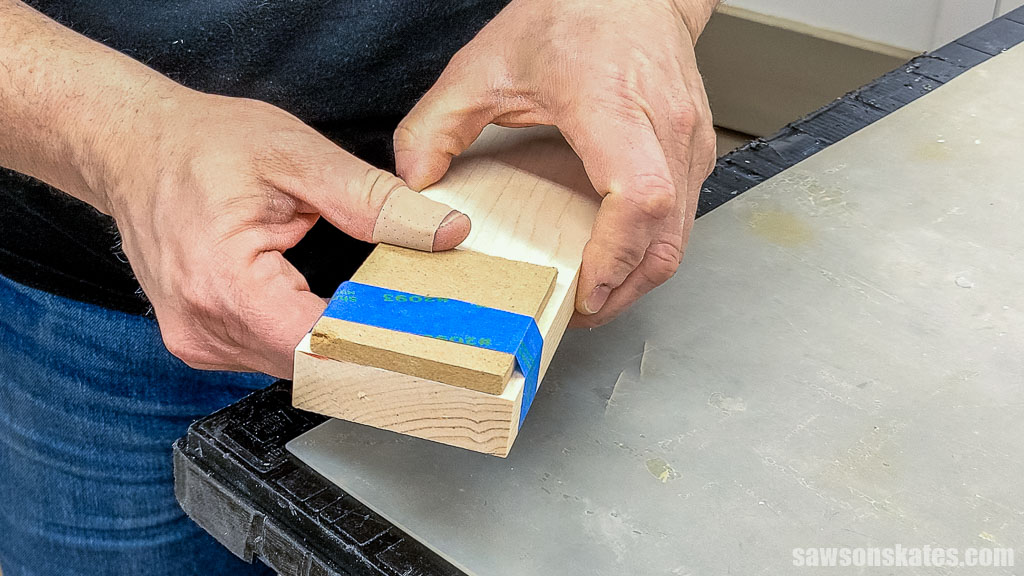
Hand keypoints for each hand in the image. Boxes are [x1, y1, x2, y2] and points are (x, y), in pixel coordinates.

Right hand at [105, 90, 469, 377]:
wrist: (133, 147)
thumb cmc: (202, 146)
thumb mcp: (298, 157)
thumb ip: (374, 200)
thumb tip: (442, 231)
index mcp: (223, 281)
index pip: (318, 346)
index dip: (379, 344)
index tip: (427, 333)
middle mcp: (203, 325)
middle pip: (311, 364)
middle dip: (369, 345)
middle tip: (420, 319)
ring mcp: (198, 339)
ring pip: (294, 366)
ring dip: (339, 344)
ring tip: (378, 310)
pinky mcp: (201, 340)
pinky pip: (270, 354)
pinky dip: (308, 338)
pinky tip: (332, 310)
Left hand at [394, 0, 717, 326]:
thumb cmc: (575, 13)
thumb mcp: (485, 63)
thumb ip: (437, 125)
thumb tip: (414, 183)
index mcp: (614, 107)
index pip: (637, 197)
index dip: (614, 256)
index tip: (583, 290)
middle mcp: (665, 129)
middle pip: (667, 238)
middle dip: (623, 289)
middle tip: (577, 311)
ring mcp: (690, 143)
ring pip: (680, 237)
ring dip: (637, 276)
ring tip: (591, 292)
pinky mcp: (694, 151)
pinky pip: (680, 218)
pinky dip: (648, 249)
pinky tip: (612, 254)